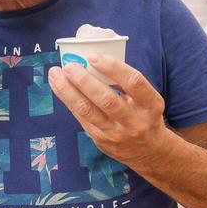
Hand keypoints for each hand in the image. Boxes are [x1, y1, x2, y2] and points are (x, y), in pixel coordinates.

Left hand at [46, 53, 170, 166]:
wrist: (148, 151)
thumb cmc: (143, 115)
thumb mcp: (146, 99)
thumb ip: (126, 83)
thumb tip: (94, 60)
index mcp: (150, 105)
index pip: (133, 82)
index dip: (113, 67)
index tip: (93, 56)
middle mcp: (134, 121)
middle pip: (106, 99)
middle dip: (84, 81)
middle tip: (69, 66)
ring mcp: (115, 133)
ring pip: (87, 110)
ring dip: (67, 90)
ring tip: (55, 74)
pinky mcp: (100, 139)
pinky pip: (80, 117)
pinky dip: (68, 99)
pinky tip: (58, 86)